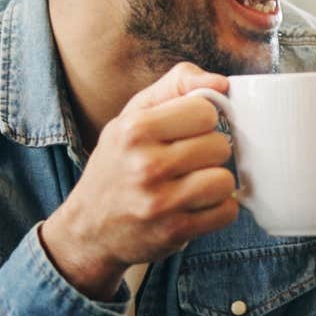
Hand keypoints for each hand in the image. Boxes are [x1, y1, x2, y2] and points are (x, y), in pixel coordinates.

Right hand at [41, 63, 239, 298]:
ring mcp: (160, 202)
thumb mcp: (132, 116)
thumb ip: (176, 86)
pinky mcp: (175, 231)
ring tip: (191, 185)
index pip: (205, 111)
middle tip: (186, 162)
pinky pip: (226, 212)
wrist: (89, 228)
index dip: (201, 121)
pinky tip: (195, 206)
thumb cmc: (118, 165)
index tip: (186, 132)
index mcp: (134, 130)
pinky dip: (217, 209)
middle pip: (220, 146)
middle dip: (208, 152)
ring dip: (214, 183)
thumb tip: (221, 84)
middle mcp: (145, 165)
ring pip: (225, 180)